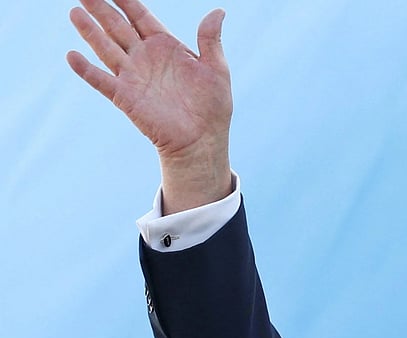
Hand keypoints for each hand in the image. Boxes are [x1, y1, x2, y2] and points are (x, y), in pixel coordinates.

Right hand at [67, 0, 232, 213]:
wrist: (202, 140)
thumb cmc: (212, 106)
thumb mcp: (216, 69)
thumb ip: (210, 39)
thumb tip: (218, 11)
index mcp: (165, 46)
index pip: (140, 16)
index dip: (126, 0)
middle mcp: (144, 58)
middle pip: (117, 27)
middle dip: (102, 8)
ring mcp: (133, 76)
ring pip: (106, 48)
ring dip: (90, 31)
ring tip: (75, 12)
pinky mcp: (125, 97)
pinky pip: (101, 80)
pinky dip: (86, 69)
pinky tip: (72, 55)